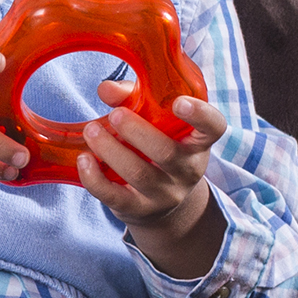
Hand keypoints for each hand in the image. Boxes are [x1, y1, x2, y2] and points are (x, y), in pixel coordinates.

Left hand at [77, 79, 228, 279]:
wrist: (164, 205)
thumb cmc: (157, 147)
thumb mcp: (155, 122)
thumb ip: (133, 98)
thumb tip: (105, 89)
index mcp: (197, 141)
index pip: (213, 127)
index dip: (200, 114)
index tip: (179, 102)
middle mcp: (186, 170)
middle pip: (166, 152)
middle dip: (137, 131)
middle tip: (115, 114)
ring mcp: (164, 193)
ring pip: (138, 173)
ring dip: (110, 149)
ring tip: (91, 131)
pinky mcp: (138, 208)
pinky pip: (114, 196)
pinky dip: (95, 178)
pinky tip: (84, 159)